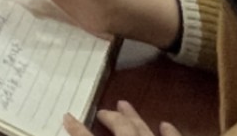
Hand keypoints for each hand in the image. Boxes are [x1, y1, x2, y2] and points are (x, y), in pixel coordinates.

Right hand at [62, 99, 178, 135]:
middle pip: (121, 128)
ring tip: (124, 104)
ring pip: (143, 130)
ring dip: (134, 117)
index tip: (67, 116)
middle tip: (102, 111)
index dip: (77, 129)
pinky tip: (165, 124)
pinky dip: (170, 133)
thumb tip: (73, 125)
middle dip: (111, 118)